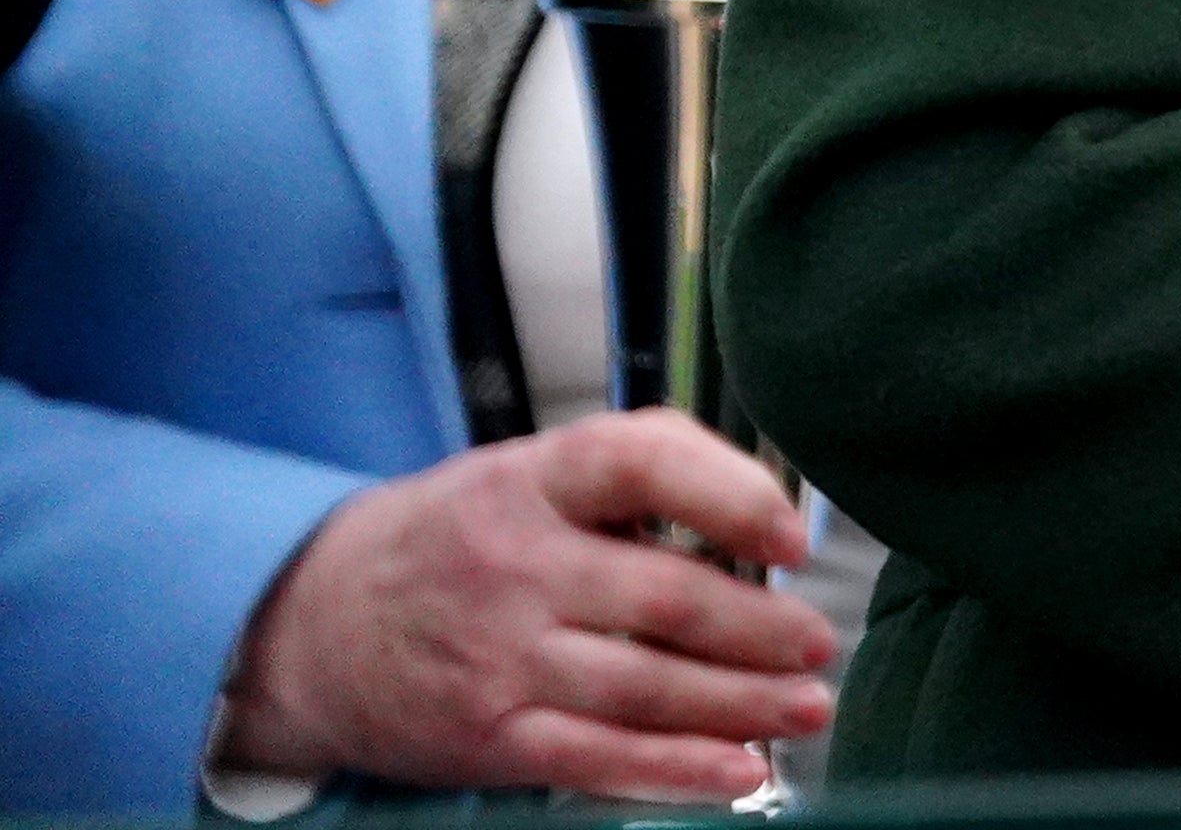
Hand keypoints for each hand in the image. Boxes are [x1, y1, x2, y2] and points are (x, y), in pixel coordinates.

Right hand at [212, 412, 836, 801]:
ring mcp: (498, 659)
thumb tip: (765, 512)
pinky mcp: (487, 737)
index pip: (639, 463)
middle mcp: (514, 567)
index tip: (791, 536)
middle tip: (817, 643)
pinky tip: (737, 769)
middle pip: (660, 598)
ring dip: (739, 704)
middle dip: (758, 629)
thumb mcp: (530, 472)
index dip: (730, 494)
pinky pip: (595, 759)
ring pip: (641, 686)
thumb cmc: (458, 537)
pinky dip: (674, 770)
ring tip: (805, 705)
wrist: (311, 624)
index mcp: (534, 481)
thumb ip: (642, 470)